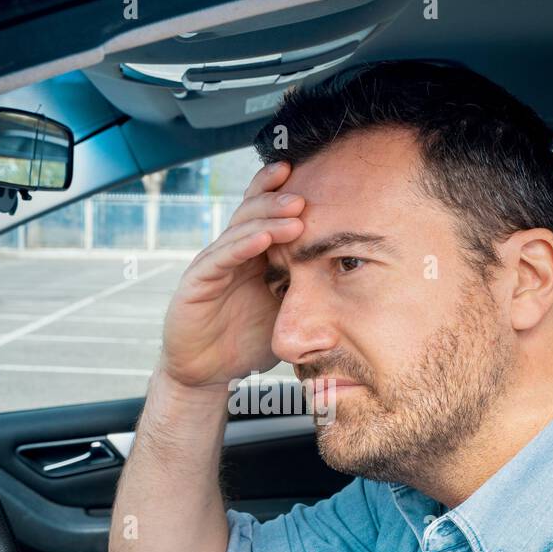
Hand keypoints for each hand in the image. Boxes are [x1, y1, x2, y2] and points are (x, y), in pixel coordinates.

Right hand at [159, 161, 303, 389]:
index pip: (268, 213)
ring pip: (239, 229)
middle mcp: (233, 252)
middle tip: (306, 194)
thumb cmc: (248, 341)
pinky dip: (242, 246)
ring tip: (294, 212)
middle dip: (278, 199)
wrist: (207, 374)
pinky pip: (220, 258)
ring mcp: (213, 264)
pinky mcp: (197, 282)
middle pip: (253, 211)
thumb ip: (310, 290)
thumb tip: (355, 276)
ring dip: (267, 219)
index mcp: (255, 255)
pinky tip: (262, 238)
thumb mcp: (287, 312)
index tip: (315, 178)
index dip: (285, 193)